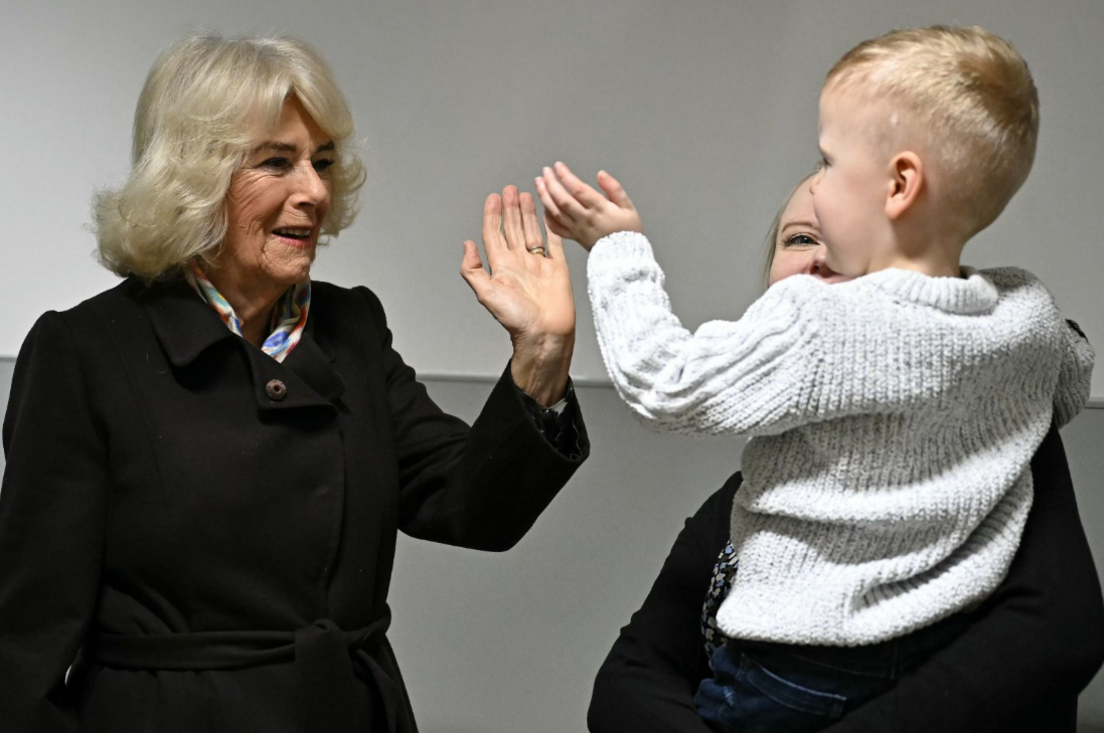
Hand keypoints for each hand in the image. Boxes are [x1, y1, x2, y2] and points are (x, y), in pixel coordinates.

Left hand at [461, 185, 575, 406]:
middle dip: (510, 209)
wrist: (546, 334)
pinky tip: (549, 214)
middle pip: (513, 229)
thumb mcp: (487, 294)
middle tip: (510, 190)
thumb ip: (473, 270)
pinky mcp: (557, 268)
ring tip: (526, 195)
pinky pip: (554, 242)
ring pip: (532, 232)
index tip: (493, 197)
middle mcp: (519, 263)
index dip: (492, 215)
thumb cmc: (517, 320)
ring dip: (528, 213)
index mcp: (502, 267)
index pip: (494, 234)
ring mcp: (539, 264)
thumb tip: (466, 245)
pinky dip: (551, 227)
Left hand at [535, 161, 641, 250]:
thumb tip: (600, 174)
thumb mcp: (628, 206)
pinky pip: (556, 228)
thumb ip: (614, 188)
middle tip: (545, 171)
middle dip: (551, 183)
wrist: (625, 256)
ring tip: (539, 183)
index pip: (578, 189)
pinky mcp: (574, 237)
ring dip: (545, 197)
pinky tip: (544, 206)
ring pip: (556, 213)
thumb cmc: (628, 230)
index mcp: (599, 209)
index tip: (558, 166)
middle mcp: (585, 219)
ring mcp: (578, 229)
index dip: (566, 176)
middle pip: (562, 200)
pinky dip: (547, 217)